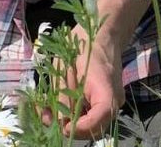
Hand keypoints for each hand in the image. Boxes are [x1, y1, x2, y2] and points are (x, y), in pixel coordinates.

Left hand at [47, 25, 124, 139]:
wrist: (99, 32)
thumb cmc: (81, 45)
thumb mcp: (65, 69)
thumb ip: (62, 97)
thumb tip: (57, 123)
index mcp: (106, 91)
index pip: (98, 121)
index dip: (79, 129)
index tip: (61, 126)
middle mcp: (113, 102)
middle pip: (94, 128)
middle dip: (70, 128)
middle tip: (48, 118)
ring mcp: (110, 101)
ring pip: (91, 123)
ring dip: (69, 122)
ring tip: (48, 113)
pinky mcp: (103, 100)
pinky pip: (90, 113)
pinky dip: (73, 114)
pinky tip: (56, 108)